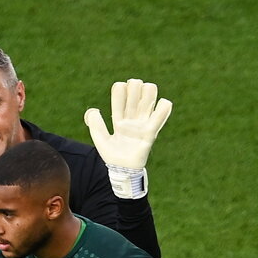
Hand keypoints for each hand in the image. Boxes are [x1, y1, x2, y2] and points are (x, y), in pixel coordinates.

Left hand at [84, 80, 171, 198]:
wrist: (123, 171)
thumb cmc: (112, 156)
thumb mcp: (100, 140)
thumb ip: (95, 125)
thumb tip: (93, 110)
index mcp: (119, 117)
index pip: (120, 93)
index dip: (119, 89)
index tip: (119, 91)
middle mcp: (132, 117)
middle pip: (136, 90)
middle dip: (135, 86)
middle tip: (132, 94)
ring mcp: (142, 123)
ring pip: (149, 96)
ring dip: (148, 91)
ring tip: (146, 97)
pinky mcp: (151, 132)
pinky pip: (160, 117)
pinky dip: (164, 107)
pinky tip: (164, 103)